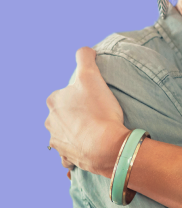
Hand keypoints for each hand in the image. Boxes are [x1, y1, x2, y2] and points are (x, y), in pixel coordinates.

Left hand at [46, 47, 129, 177]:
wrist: (106, 146)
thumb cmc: (99, 111)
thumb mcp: (92, 76)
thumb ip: (85, 57)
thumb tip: (85, 50)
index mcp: (54, 101)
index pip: (65, 94)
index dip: (81, 96)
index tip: (94, 99)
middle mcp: (50, 122)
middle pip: (63, 114)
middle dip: (75, 115)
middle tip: (96, 115)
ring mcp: (57, 141)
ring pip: (64, 134)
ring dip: (75, 133)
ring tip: (94, 133)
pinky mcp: (66, 157)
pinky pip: (69, 154)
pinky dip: (76, 151)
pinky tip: (88, 148)